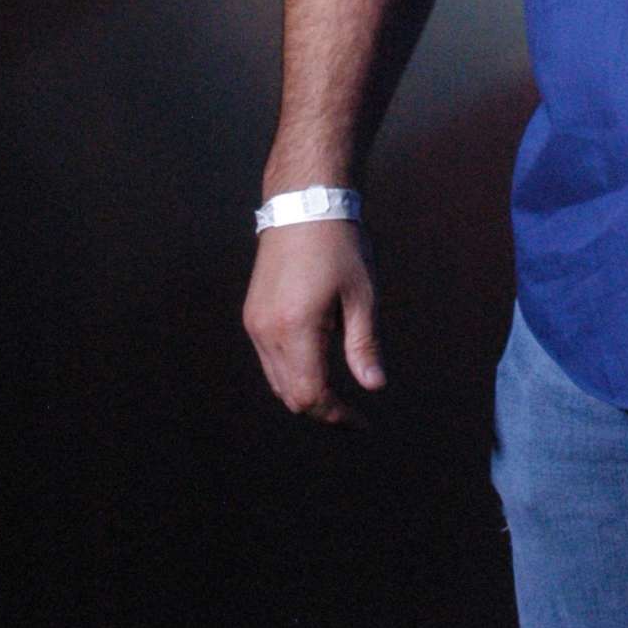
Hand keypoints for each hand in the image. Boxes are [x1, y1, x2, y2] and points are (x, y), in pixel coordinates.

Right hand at [243, 219, 384, 425]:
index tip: (361, 423)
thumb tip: (374, 386)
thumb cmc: (339, 245)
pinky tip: (318, 367)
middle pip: (290, 395)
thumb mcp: (361, 295)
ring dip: (305, 393)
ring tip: (339, 397)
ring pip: (277, 381)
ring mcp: (255, 324)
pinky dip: (292, 373)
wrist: (304, 204)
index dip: (336, 416)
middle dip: (322, 410)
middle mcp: (267, 331)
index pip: (311, 395)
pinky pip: (270, 360)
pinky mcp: (253, 315)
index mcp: (296, 327)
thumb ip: (363, 344)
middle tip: (354, 416)